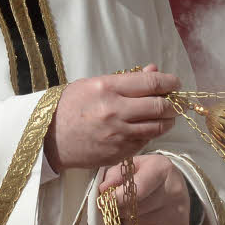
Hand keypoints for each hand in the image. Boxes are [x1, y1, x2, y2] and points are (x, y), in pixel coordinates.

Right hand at [44, 65, 179, 171]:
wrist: (48, 137)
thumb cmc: (70, 106)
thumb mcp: (94, 84)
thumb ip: (127, 80)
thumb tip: (154, 71)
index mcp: (108, 88)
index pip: (151, 82)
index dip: (169, 82)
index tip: (175, 83)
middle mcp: (115, 111)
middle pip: (159, 106)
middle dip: (173, 103)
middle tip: (175, 101)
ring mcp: (118, 134)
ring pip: (157, 126)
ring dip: (167, 120)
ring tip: (167, 115)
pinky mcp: (118, 153)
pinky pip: (145, 141)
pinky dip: (151, 133)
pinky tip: (148, 128)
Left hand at [99, 154, 191, 224]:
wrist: (176, 187)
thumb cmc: (149, 175)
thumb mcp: (133, 167)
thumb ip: (116, 174)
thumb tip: (103, 189)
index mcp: (162, 169)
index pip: (137, 189)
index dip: (116, 197)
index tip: (103, 202)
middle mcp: (174, 191)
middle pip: (134, 210)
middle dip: (119, 210)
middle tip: (118, 205)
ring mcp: (178, 213)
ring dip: (127, 222)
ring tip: (132, 212)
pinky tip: (142, 222)